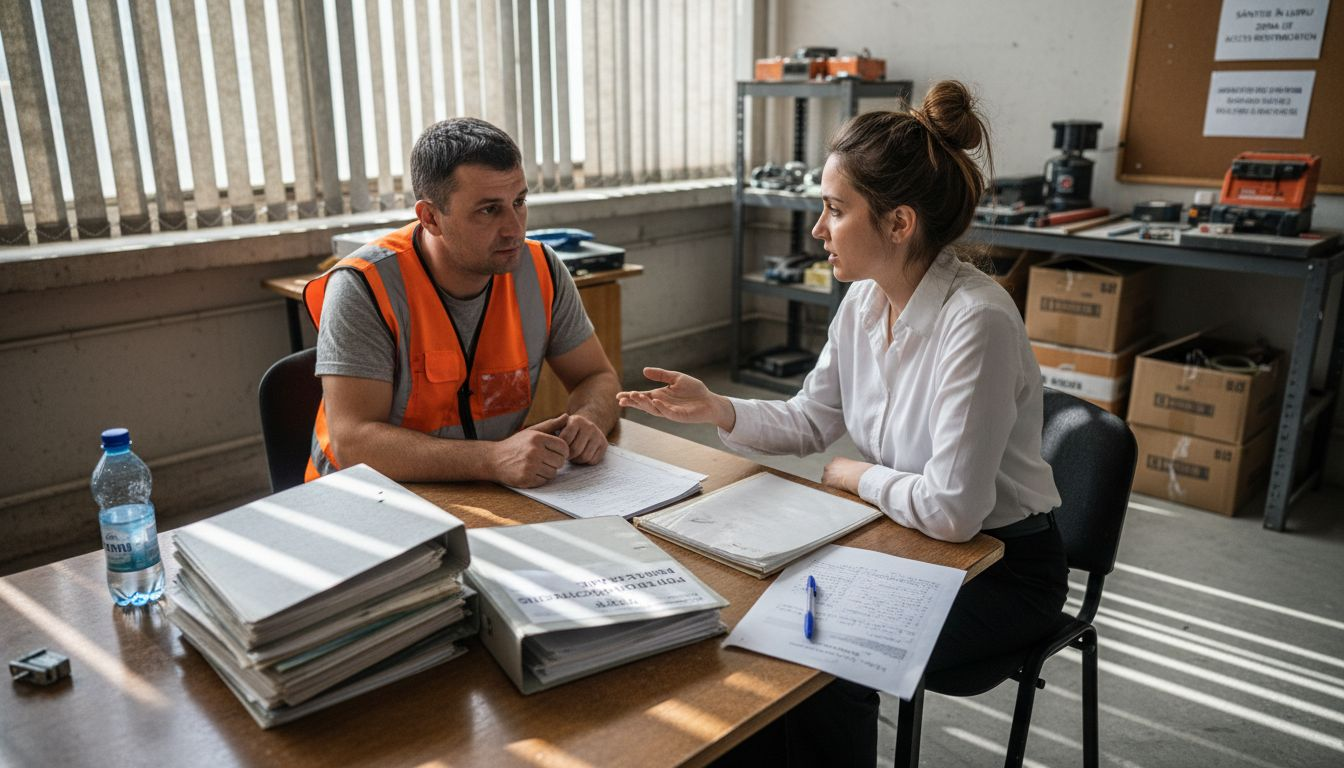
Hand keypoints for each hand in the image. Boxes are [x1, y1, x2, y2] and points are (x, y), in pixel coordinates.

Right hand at [491, 414, 570, 486]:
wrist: (494, 459)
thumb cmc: (516, 444)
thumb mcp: (532, 431)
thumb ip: (551, 424)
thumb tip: (567, 416)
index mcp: (537, 438)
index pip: (563, 447)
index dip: (563, 451)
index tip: (556, 452)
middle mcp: (534, 451)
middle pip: (560, 461)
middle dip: (555, 462)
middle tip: (546, 459)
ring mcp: (530, 466)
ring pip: (553, 472)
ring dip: (548, 471)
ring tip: (538, 465)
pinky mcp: (526, 478)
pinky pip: (544, 481)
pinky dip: (540, 478)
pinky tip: (532, 472)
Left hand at [556, 411, 607, 463]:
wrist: (586, 426)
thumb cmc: (568, 429)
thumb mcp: (560, 425)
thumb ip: (554, 425)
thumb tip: (560, 425)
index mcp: (576, 420)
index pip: (565, 439)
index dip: (560, 448)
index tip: (558, 449)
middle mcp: (589, 426)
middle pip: (576, 450)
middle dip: (568, 456)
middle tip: (565, 455)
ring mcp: (598, 435)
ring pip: (585, 457)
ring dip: (577, 460)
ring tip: (573, 456)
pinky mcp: (604, 445)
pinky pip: (593, 460)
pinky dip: (586, 462)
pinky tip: (581, 455)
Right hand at [616, 367, 734, 430]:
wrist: (709, 401)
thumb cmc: (693, 390)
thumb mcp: (676, 378)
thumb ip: (661, 374)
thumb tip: (644, 370)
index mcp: (659, 396)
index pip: (642, 397)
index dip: (630, 397)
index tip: (618, 396)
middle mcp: (662, 405)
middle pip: (644, 405)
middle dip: (633, 402)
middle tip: (623, 399)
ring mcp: (670, 411)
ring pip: (653, 409)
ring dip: (644, 404)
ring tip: (636, 396)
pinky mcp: (679, 415)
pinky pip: (668, 412)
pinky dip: (661, 407)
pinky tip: (655, 401)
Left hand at [822, 457, 872, 494]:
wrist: (859, 477)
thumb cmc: (861, 472)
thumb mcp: (855, 465)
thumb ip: (850, 468)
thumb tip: (853, 474)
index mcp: (836, 460)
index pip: (833, 466)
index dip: (837, 473)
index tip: (841, 477)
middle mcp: (829, 465)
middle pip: (827, 473)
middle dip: (832, 478)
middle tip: (839, 484)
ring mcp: (826, 474)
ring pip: (825, 480)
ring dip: (830, 484)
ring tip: (839, 489)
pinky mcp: (826, 482)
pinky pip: (826, 488)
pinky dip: (830, 490)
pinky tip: (837, 492)